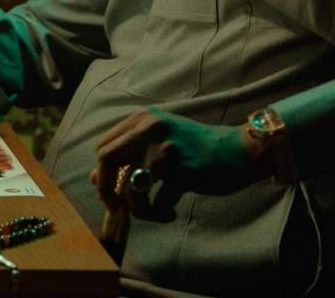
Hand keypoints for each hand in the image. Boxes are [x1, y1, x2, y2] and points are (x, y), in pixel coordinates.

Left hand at [89, 107, 263, 220]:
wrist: (240, 150)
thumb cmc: (196, 149)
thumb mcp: (158, 143)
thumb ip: (128, 155)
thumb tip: (94, 178)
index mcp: (141, 120)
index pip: (103, 146)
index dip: (101, 173)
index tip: (111, 192)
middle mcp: (150, 129)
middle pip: (106, 160)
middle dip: (106, 190)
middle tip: (117, 209)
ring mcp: (167, 150)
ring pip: (132, 189)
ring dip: (140, 210)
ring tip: (154, 212)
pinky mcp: (185, 172)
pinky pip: (158, 203)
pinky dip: (159, 215)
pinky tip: (169, 214)